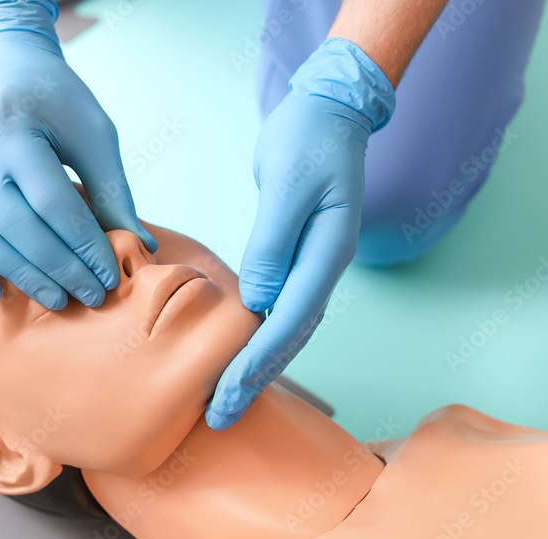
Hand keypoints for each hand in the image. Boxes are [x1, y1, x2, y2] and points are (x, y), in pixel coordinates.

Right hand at [0, 0, 155, 309]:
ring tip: (55, 298)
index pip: (53, 202)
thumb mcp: (92, 133)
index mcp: (11, 122)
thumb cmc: (55, 101)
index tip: (109, 277)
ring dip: (18, 276)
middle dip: (57, 268)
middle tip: (87, 297)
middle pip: (15, 225)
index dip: (83, 246)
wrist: (0, 64)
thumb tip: (141, 248)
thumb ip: (113, 191)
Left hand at [206, 38, 394, 429]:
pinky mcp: (295, 258)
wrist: (328, 112)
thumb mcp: (288, 185)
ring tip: (225, 403)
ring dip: (256, 368)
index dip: (257, 363)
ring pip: (286, 330)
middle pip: (289, 337)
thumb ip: (272, 244)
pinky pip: (279, 312)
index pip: (289, 321)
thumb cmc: (307, 138)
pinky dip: (258, 340)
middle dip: (253, 380)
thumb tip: (257, 301)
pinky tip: (239, 359)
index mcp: (326, 253)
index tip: (226, 395)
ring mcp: (312, 265)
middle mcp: (324, 267)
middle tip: (219, 418)